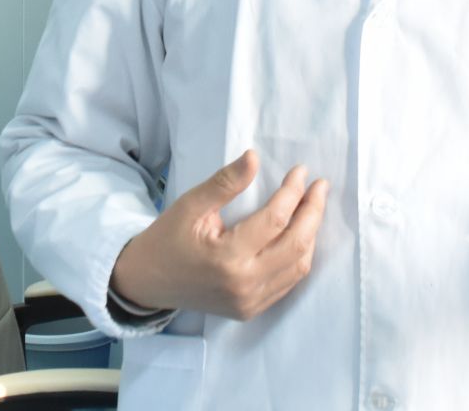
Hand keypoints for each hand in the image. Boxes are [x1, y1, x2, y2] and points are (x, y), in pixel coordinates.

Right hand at [108, 150, 328, 320]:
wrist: (147, 281)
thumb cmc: (167, 238)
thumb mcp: (190, 205)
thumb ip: (225, 183)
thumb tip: (254, 158)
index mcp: (227, 257)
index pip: (275, 221)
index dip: (293, 193)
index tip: (301, 172)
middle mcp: (244, 284)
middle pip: (297, 245)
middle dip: (313, 212)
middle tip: (320, 187)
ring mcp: (250, 302)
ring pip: (299, 267)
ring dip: (311, 235)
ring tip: (313, 207)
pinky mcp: (251, 310)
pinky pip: (288, 283)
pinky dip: (300, 257)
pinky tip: (300, 235)